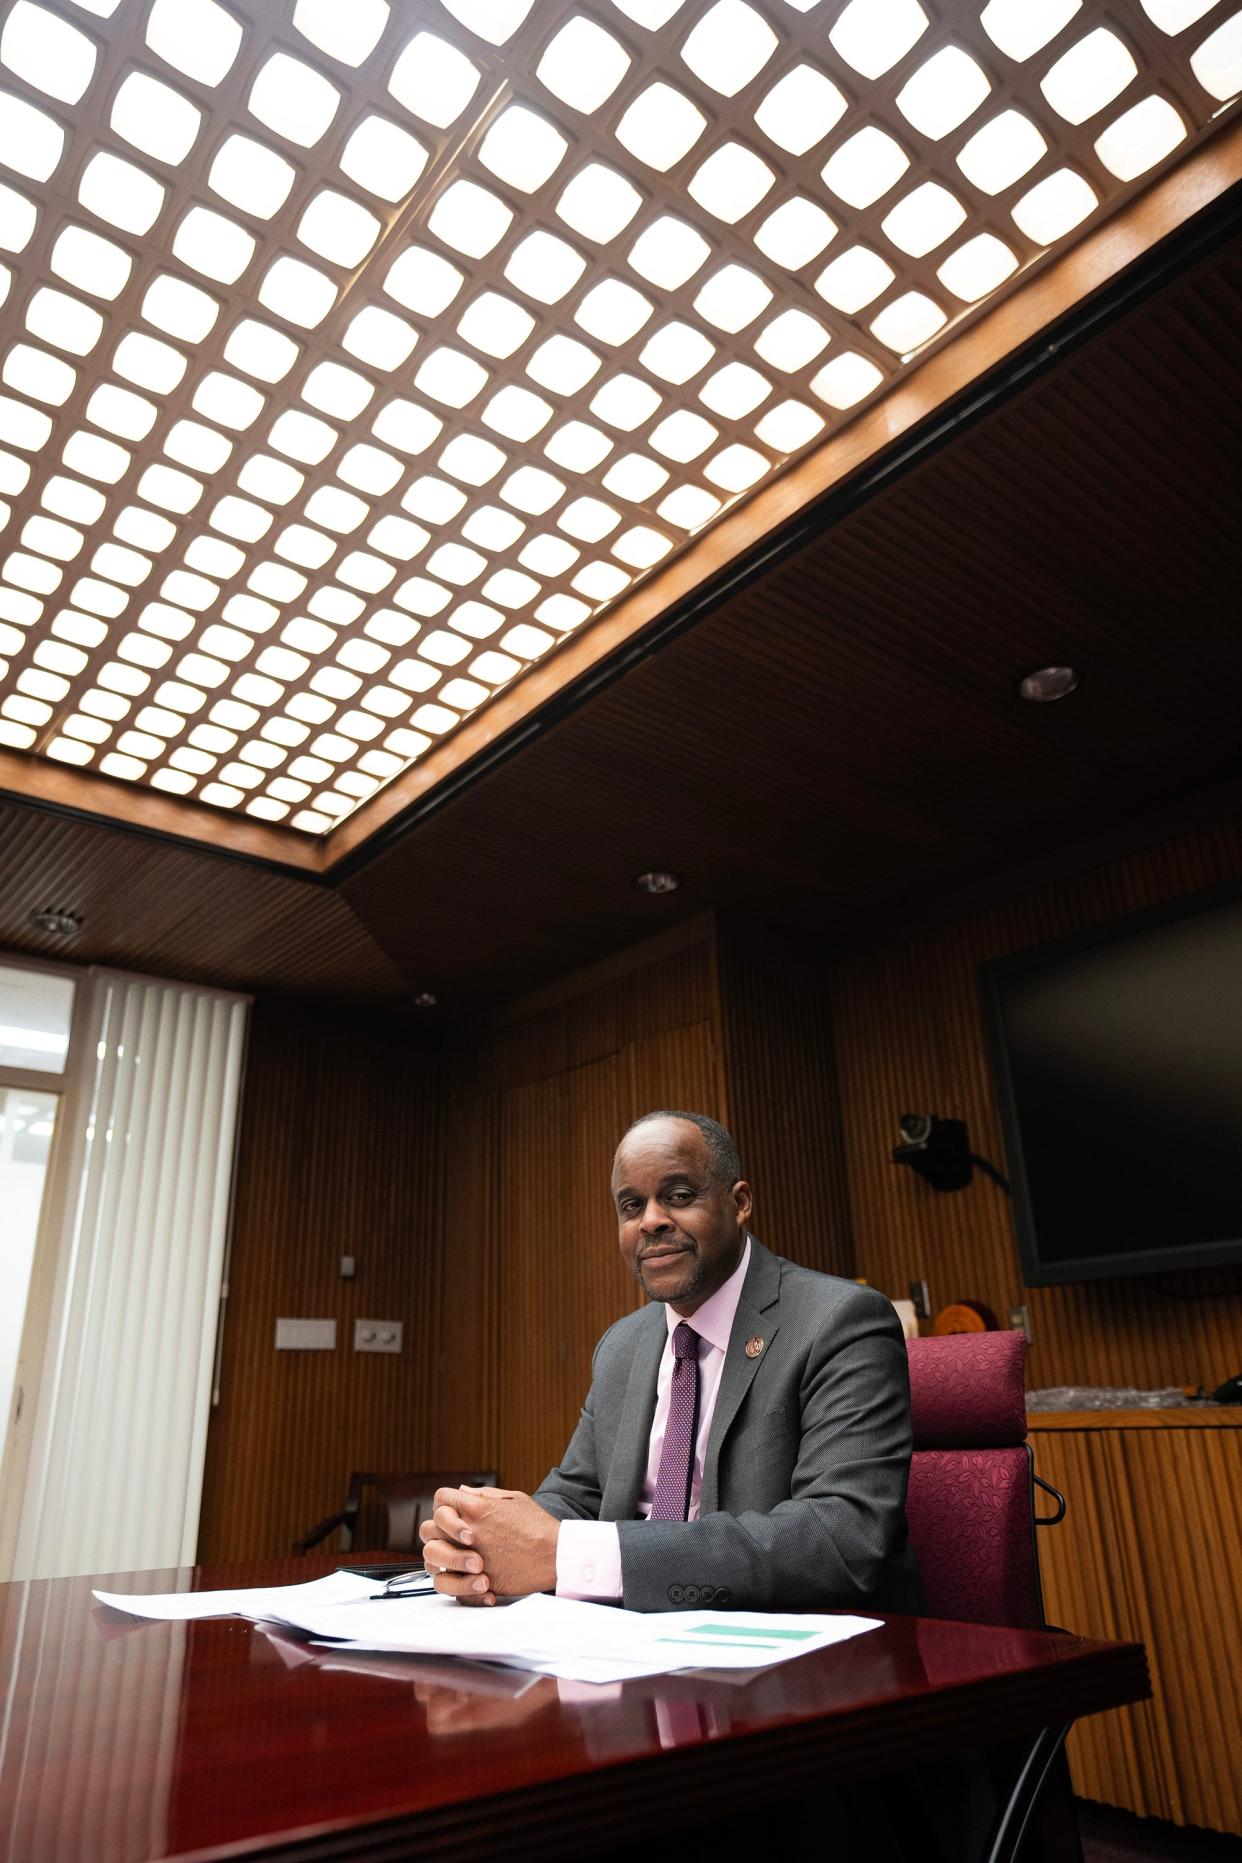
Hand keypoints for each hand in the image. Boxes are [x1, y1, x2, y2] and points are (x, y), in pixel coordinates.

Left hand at [418, 1486, 559, 1604]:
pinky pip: (448, 1582)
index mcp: (478, 1508)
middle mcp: (469, 1531)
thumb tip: (462, 1492)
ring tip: (453, 1559)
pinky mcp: (476, 1580)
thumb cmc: (538, 1526)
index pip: (441, 1498)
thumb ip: (484, 1495)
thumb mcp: (514, 1499)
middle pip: (429, 1527)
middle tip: (449, 1537)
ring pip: (431, 1557)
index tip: (453, 1512)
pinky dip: (451, 1582)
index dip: (444, 1504)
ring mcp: (470, 1557)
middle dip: (436, 1531)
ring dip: (439, 1558)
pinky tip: (465, 1578)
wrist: (555, 1555)